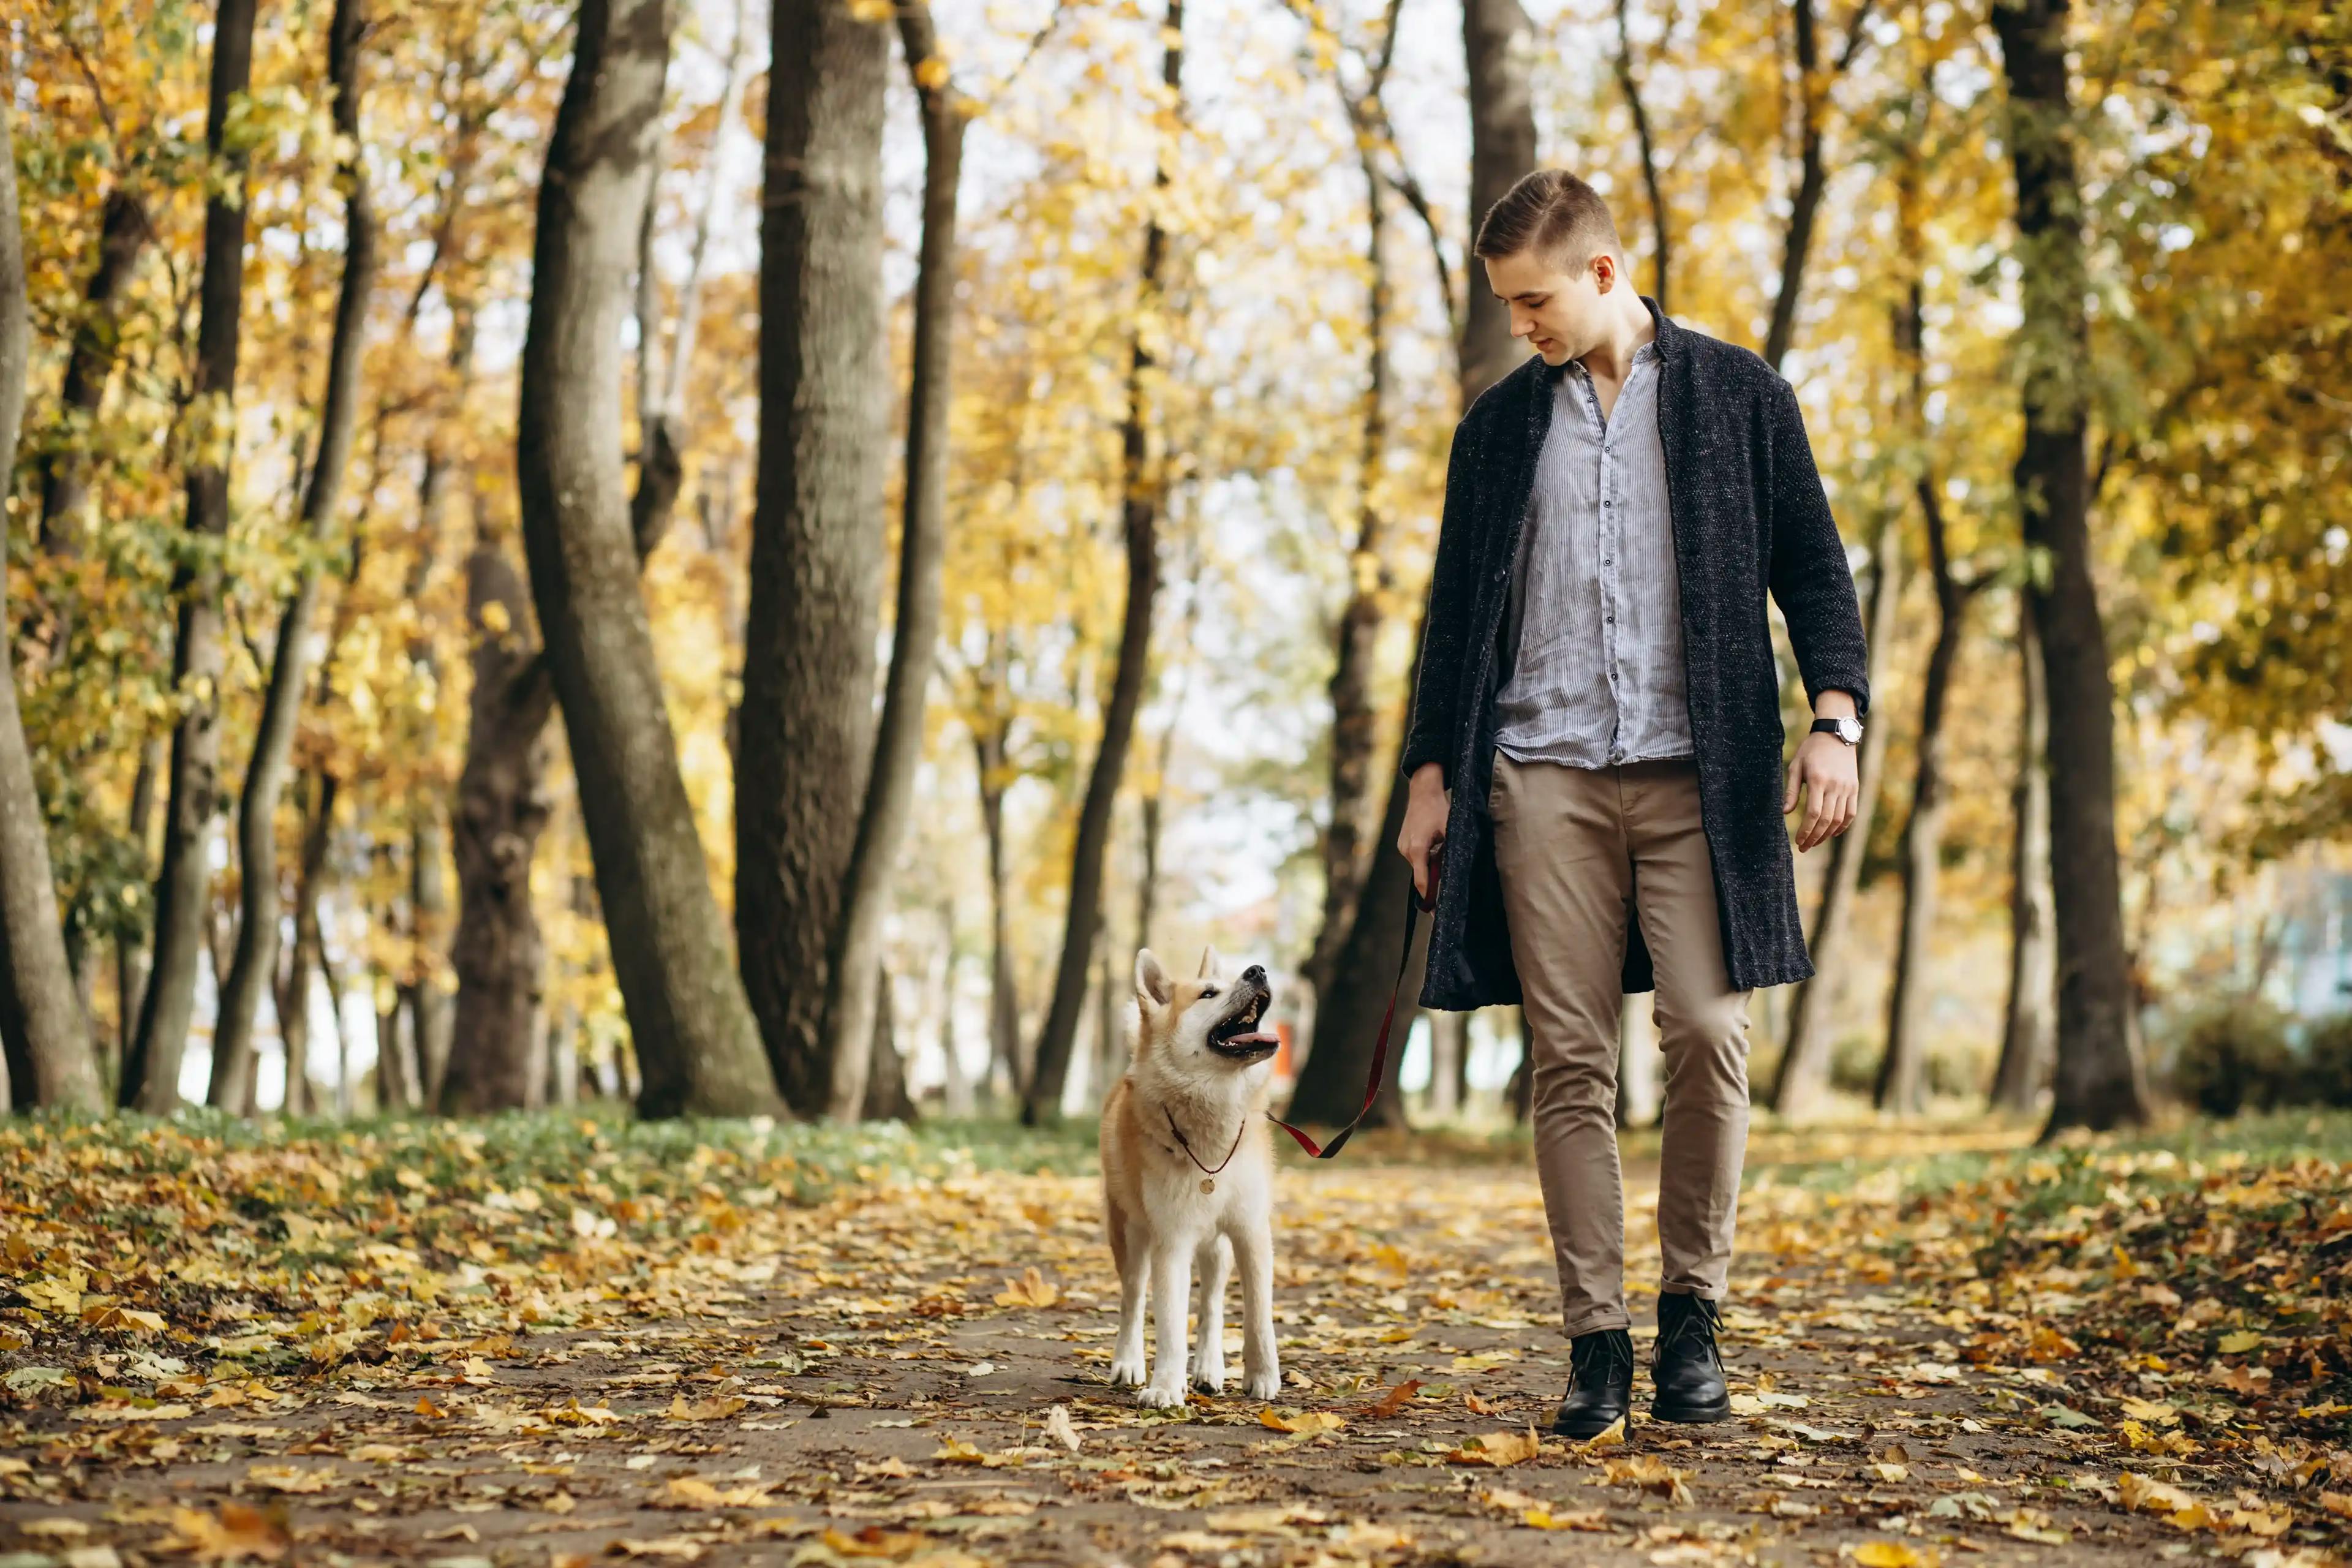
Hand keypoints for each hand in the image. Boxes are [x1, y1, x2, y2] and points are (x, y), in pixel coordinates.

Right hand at [1397, 763, 1448, 903]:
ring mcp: (1402, 847)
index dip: (1430, 898)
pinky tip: (1434, 847)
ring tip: (1442, 854)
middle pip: (1421, 876)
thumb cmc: (1439, 809)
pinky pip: (1415, 858)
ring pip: (1419, 866)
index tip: (1435, 912)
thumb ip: (1450, 854)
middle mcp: (1406, 850)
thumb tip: (1456, 873)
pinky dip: (1425, 859)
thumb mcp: (1451, 831)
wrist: (1423, 791)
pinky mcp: (1402, 843)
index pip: (1423, 882)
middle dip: (1433, 883)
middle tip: (1445, 892)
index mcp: (1418, 849)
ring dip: (1430, 868)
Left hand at [1782, 732, 1857, 851]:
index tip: (1798, 841)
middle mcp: (1835, 786)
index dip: (1806, 831)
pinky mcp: (1855, 788)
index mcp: (1818, 780)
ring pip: (1839, 819)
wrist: (1836, 734)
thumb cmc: (1811, 750)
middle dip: (1814, 837)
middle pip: (1826, 820)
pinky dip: (1842, 826)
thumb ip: (1792, 790)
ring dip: (1827, 835)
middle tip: (1804, 847)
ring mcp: (1847, 788)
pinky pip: (1851, 813)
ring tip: (1815, 842)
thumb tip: (1785, 812)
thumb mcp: (1796, 766)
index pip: (1813, 814)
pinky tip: (1832, 833)